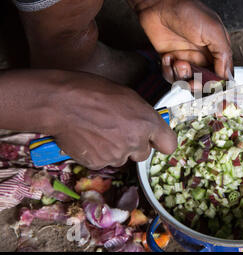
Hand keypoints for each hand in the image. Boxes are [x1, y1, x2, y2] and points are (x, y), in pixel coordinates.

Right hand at [47, 72, 176, 169]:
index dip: (161, 142)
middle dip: (134, 145)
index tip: (156, 140)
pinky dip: (98, 153)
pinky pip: (104, 161)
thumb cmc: (93, 91)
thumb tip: (145, 125)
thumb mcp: (127, 96)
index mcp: (148, 122)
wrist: (61, 102)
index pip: (169, 145)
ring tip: (99, 130)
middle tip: (118, 130)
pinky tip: (89, 137)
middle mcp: (136, 142)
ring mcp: (117, 155)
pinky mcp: (99, 163)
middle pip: (144, 154)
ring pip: (122, 158)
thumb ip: (141, 115)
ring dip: (115, 149)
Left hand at [138, 0, 232, 83]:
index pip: (223, 75)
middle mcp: (203, 57)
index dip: (218, 84)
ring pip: (187, 82)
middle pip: (205, 83)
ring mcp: (187, 59)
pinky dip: (168, 71)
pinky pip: (171, 76)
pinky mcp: (171, 60)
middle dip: (198, 85)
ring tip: (178, 62)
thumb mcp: (213, 30)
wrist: (159, 2)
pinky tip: (167, 58)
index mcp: (218, 50)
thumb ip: (223, 54)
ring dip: (181, 76)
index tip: (212, 87)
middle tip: (192, 80)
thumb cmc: (188, 10)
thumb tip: (226, 75)